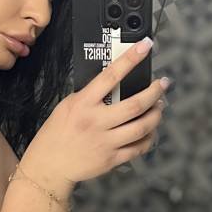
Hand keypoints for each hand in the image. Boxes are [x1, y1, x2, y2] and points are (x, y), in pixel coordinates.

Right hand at [20, 37, 168, 191]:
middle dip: (155, 92)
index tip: (145, 46)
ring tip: (159, 107)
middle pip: (135, 105)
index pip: (111, 75)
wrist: (49, 165)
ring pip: (142, 127)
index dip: (131, 58)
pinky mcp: (111, 159)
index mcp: (83, 103)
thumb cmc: (57, 133)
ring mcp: (105, 142)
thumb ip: (90, 95)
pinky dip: (149, 138)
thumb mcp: (68, 105)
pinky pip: (138, 148)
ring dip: (156, 114)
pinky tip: (151, 130)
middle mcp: (96, 122)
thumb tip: (114, 82)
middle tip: (162, 84)